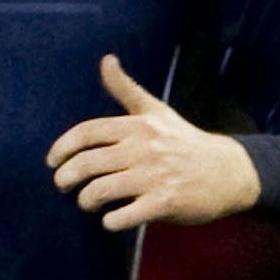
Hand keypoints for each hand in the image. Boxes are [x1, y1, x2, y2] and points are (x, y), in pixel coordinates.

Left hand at [46, 54, 261, 230]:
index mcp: (137, 126)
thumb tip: (106, 59)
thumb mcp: (156, 110)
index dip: (62, 147)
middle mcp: (142, 148)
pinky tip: (110, 220)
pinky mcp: (165, 203)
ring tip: (87, 202)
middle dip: (66, 178)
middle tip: (62, 186)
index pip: (87, 132)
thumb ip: (126, 88)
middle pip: (88, 163)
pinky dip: (111, 221)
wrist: (227, 171)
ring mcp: (154, 176)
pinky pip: (126, 215)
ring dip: (86, 200)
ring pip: (102, 190)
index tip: (52, 161)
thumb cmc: (184, 140)